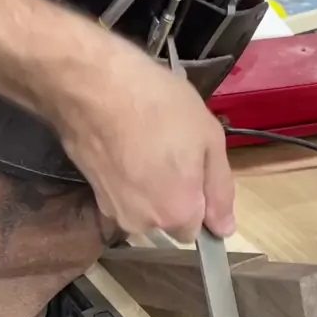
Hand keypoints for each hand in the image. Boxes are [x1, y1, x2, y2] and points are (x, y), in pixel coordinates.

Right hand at [46, 27, 234, 241]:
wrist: (92, 86)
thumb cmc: (159, 105)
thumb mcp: (209, 139)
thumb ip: (220, 190)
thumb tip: (224, 229)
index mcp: (177, 214)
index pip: (197, 229)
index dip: (200, 200)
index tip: (195, 167)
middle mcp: (144, 223)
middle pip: (169, 220)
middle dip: (174, 196)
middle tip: (172, 151)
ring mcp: (114, 211)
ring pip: (145, 209)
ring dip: (150, 187)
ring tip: (147, 146)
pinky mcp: (94, 195)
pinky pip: (124, 196)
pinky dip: (128, 178)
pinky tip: (127, 147)